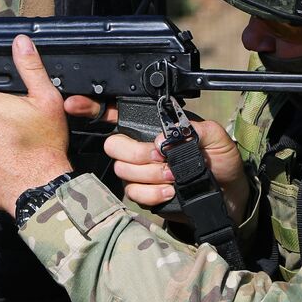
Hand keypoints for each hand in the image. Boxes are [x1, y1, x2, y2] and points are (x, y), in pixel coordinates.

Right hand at [64, 98, 250, 220]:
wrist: (229, 197)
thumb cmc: (221, 162)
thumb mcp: (215, 136)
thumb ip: (192, 129)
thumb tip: (161, 139)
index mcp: (153, 127)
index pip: (117, 112)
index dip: (91, 106)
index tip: (72, 104)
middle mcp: (141, 148)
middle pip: (113, 145)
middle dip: (136, 152)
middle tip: (161, 157)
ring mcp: (139, 172)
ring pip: (123, 171)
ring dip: (150, 175)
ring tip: (173, 176)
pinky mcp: (143, 195)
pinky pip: (133, 193)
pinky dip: (151, 193)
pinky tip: (169, 192)